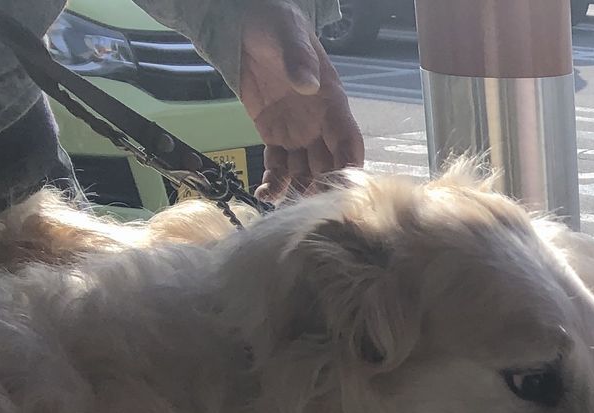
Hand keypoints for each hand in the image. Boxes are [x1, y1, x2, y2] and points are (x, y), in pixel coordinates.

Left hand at [238, 1, 364, 200]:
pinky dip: (274, 182)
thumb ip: (299, 60)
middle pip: (329, 165)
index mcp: (331, 104)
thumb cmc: (275, 25)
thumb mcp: (288, 35)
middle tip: (310, 207)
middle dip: (323, 188)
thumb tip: (307, 85)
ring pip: (305, 172)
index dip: (349, 166)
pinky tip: (265, 193)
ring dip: (298, 190)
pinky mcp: (273, 136)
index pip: (348, 142)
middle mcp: (319, 126)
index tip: (342, 187)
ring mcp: (297, 133)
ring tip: (284, 204)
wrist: (245, 25)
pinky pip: (278, 166)